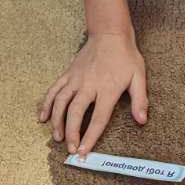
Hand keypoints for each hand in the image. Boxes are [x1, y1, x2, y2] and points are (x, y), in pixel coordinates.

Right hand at [40, 31, 147, 156]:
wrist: (109, 33)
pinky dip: (46, 104)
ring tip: (57, 137)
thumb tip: (142, 121)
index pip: (98, 118)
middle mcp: (89, 85)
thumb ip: (140, 100)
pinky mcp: (67, 74)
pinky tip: (43, 117)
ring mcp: (75, 79)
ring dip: (57, 121)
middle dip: (71, 133)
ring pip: (61, 102)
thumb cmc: (126, 56)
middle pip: (76, 113)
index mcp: (107, 89)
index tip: (84, 151)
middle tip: (70, 149)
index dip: (90, 136)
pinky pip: (53, 90)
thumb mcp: (139, 77)